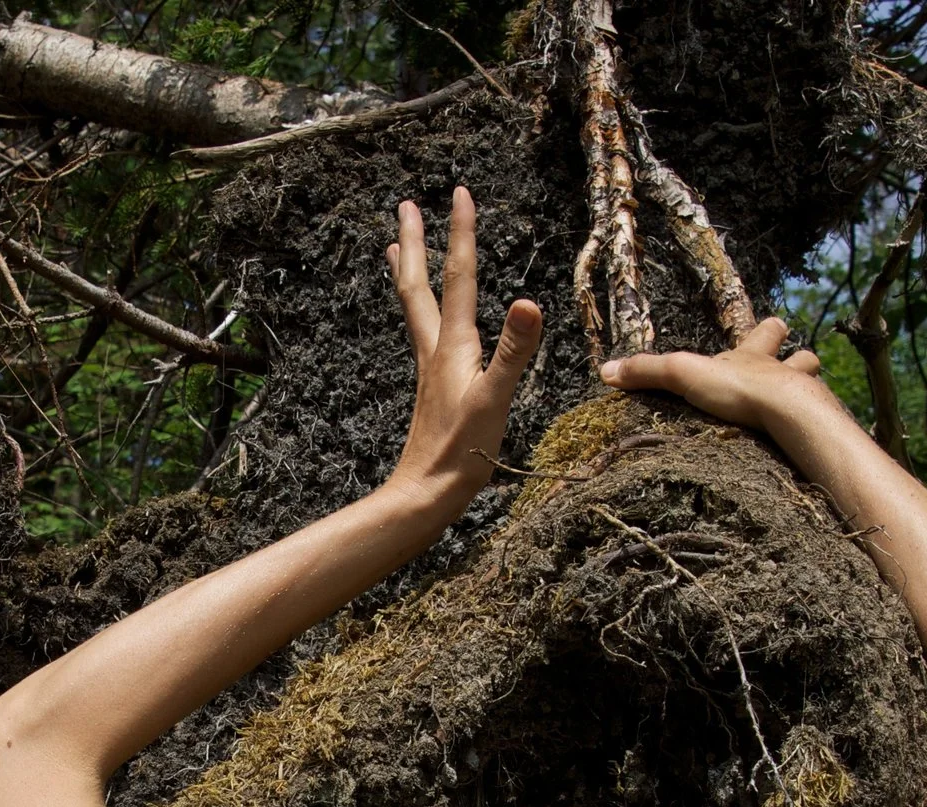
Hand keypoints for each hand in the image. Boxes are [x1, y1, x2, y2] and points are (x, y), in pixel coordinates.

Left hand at [381, 185, 543, 517]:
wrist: (426, 494)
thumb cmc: (461, 451)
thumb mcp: (496, 398)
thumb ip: (513, 350)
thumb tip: (529, 302)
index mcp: (452, 345)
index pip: (458, 277)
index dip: (460, 233)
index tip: (458, 191)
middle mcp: (435, 350)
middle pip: (418, 284)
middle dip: (415, 241)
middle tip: (405, 205)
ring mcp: (430, 368)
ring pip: (413, 307)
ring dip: (408, 272)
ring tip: (396, 246)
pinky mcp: (432, 388)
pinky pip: (421, 333)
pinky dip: (417, 309)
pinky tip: (423, 318)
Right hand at [597, 317, 839, 433]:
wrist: (785, 413)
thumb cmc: (737, 389)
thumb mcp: (683, 374)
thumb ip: (648, 372)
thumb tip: (605, 370)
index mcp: (755, 357)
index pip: (766, 334)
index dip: (769, 331)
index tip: (776, 324)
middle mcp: (785, 373)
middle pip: (802, 359)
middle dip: (800, 361)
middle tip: (799, 365)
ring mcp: (804, 399)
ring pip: (815, 389)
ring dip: (811, 393)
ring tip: (804, 408)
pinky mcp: (811, 430)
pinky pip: (814, 428)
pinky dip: (810, 433)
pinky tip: (804, 445)